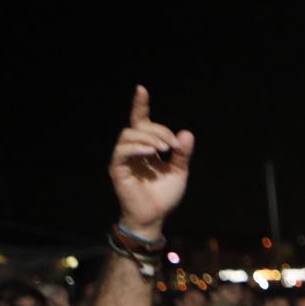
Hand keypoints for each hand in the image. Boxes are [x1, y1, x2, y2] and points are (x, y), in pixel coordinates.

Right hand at [108, 85, 194, 238]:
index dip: (140, 105)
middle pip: (139, 126)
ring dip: (148, 137)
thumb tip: (186, 133)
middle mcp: (132, 150)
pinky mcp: (117, 169)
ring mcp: (123, 159)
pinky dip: (137, 147)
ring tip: (164, 149)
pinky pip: (122, 151)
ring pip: (128, 135)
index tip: (141, 89)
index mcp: (145, 148)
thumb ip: (182, 153)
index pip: (140, 121)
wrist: (155, 216)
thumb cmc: (164, 195)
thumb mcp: (179, 171)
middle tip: (173, 145)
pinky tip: (151, 152)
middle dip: (158, 130)